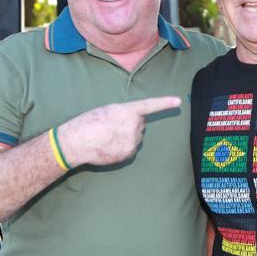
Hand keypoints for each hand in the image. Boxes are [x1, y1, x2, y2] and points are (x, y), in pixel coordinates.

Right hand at [59, 96, 180, 165]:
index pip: (149, 105)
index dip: (165, 103)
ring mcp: (132, 141)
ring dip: (127, 135)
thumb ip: (125, 113)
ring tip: (109, 136)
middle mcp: (133, 125)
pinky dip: (124, 146)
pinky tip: (110, 145)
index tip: (178, 101)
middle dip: (130, 123)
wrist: (78, 142)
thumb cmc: (89, 123)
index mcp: (127, 111)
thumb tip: (134, 122)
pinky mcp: (129, 153)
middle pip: (140, 123)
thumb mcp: (108, 110)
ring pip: (136, 136)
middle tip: (112, 125)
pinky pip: (131, 148)